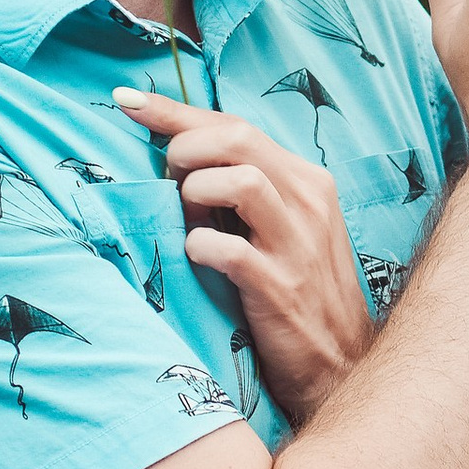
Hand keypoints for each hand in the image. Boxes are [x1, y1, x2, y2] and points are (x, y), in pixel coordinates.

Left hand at [112, 88, 370, 423]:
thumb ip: (244, 191)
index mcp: (306, 180)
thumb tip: (179, 159)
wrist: (339, 365)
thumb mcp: (281, 228)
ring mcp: (298, 243)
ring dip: (195, 194)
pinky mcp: (282, 286)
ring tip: (189, 222)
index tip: (128, 102)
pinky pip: (227, 249)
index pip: (235, 125)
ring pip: (239, 180)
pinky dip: (198, 247)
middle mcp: (309, 201)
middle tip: (169, 183)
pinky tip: (197, 259)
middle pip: (236, 138)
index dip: (175, 111)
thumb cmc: (298, 293)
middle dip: (183, 150)